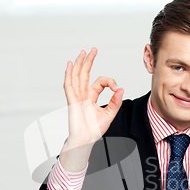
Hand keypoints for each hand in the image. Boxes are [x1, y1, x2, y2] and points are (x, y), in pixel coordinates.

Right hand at [59, 48, 123, 170]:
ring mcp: (76, 97)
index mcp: (91, 97)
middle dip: (89, 61)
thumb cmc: (94, 130)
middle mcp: (83, 95)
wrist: (86, 140)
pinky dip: (69, 75)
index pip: (100, 82)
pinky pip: (69, 86)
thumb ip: (115, 102)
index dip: (109, 81)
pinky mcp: (72, 101)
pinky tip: (70, 65)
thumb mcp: (109, 114)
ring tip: (83, 53)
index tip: (116, 87)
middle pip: (85, 74)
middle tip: (93, 50)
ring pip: (77, 77)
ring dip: (80, 64)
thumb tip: (121, 89)